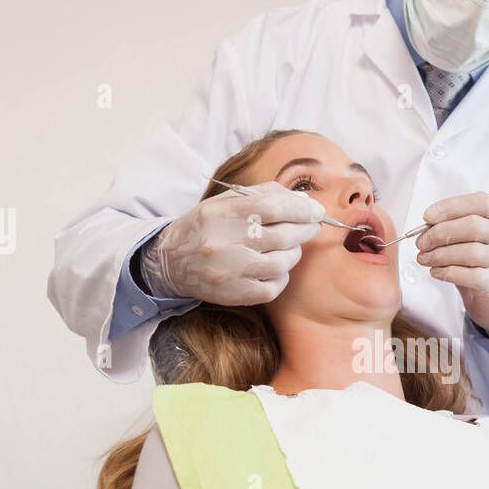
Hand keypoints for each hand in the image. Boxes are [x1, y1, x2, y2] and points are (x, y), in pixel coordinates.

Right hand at [142, 184, 323, 304]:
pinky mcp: (234, 294)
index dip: (301, 208)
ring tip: (290, 246)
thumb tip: (304, 201)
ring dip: (294, 253)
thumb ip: (264, 195)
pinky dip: (282, 276)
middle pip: (283, 235)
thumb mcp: (226, 201)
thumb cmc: (207, 227)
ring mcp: (229, 271)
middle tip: (312, 226)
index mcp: (222, 212)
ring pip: (282, 262)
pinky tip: (275, 267)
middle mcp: (224, 241)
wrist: (171, 262)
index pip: (273, 206)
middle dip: (305, 229)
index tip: (316, 211)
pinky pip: (274, 286)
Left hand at [415, 191, 488, 334]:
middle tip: (422, 243)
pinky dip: (447, 272)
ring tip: (424, 258)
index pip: (482, 202)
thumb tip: (426, 227)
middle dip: (441, 232)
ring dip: (440, 254)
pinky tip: (436, 272)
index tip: (428, 216)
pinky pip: (470, 275)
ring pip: (472, 252)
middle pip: (475, 226)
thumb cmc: (479, 264)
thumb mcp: (470, 240)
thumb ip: (453, 228)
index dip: (452, 206)